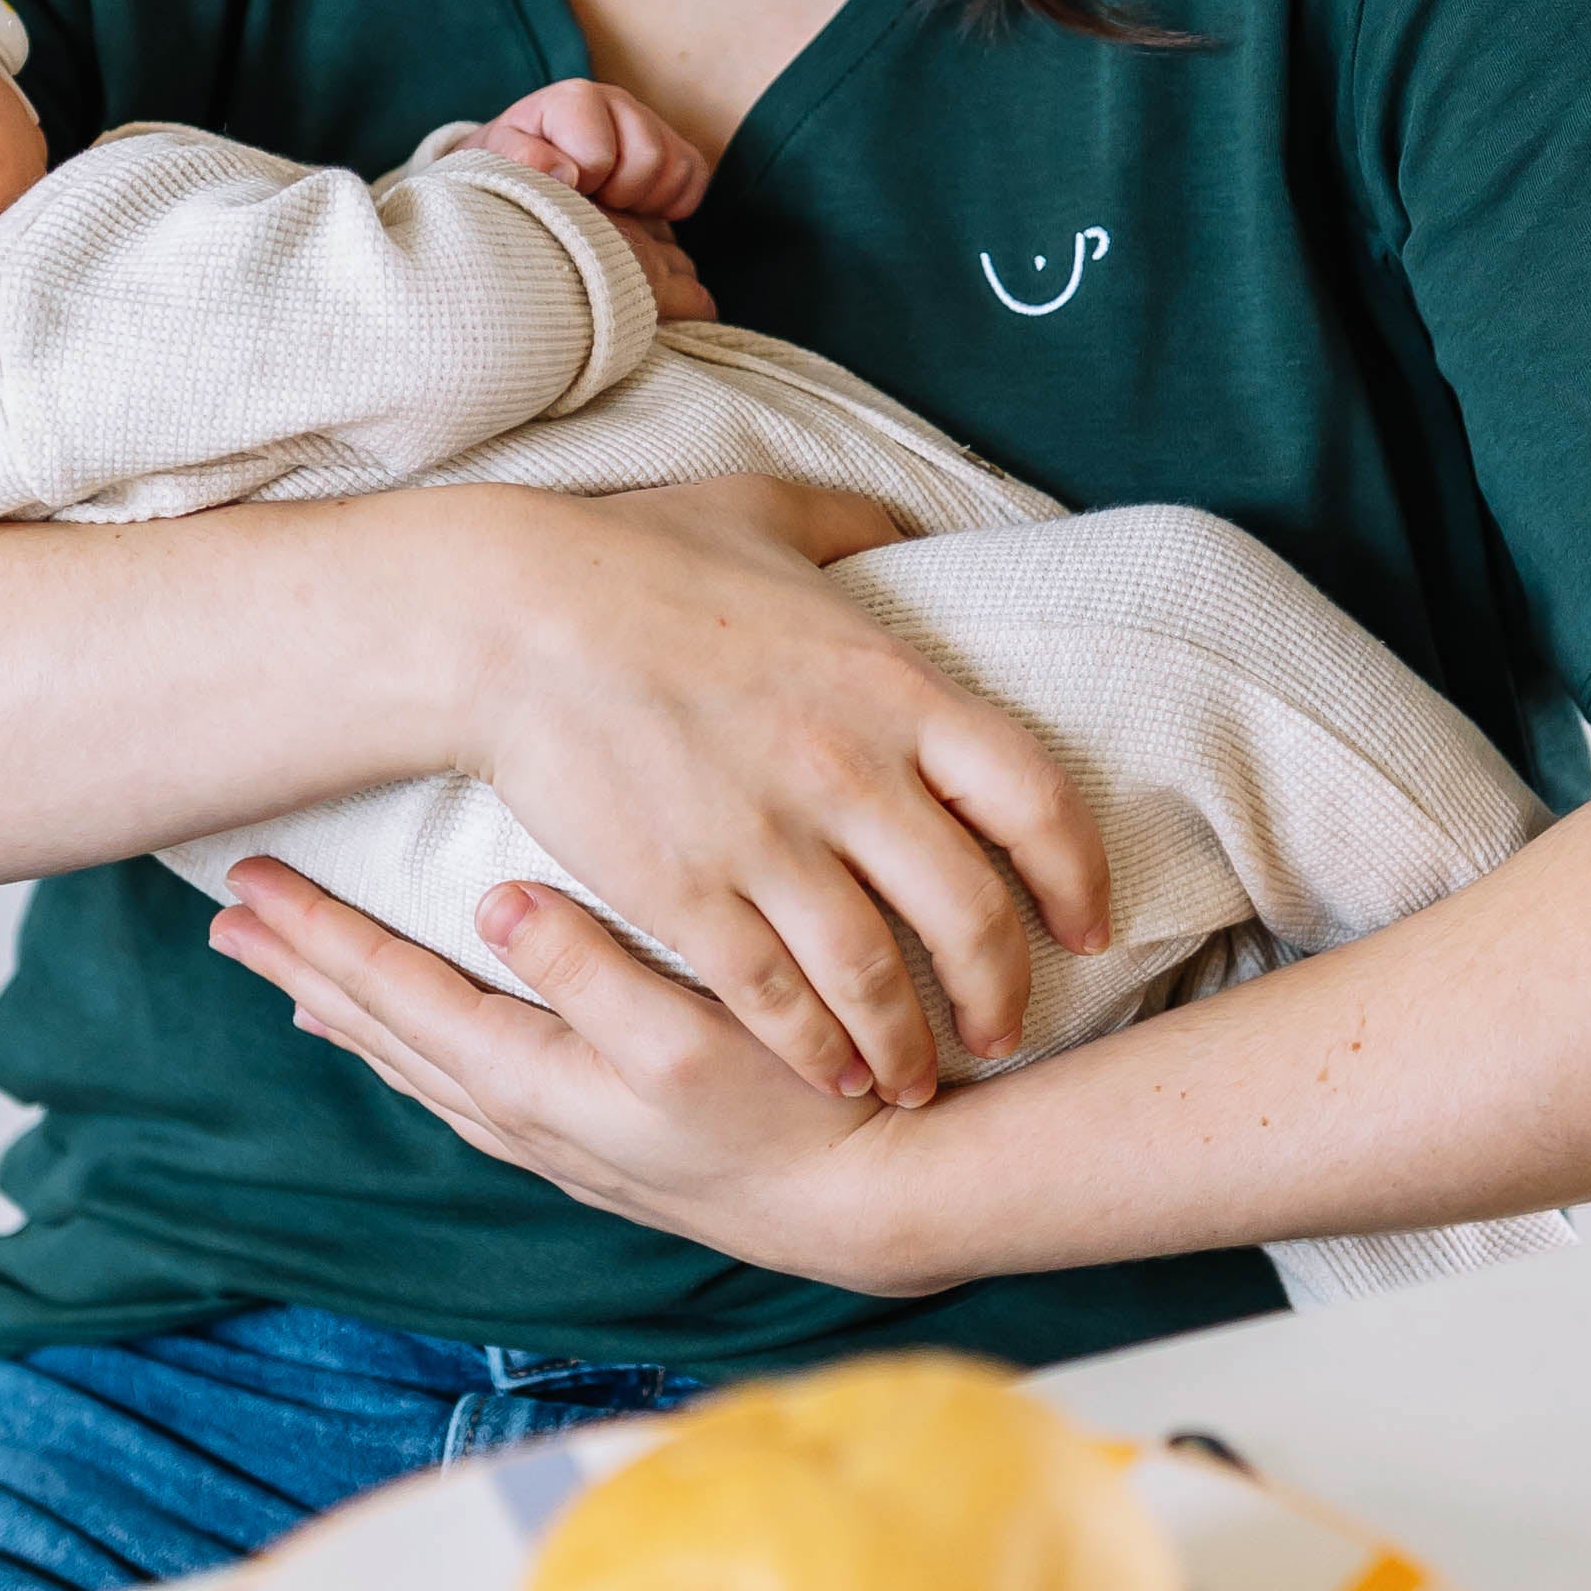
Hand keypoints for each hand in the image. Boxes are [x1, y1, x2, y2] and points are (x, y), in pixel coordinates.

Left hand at [207, 863, 927, 1281]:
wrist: (873, 1207)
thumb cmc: (799, 1110)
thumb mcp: (695, 1038)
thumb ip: (593, 971)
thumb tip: (495, 903)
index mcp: (534, 1079)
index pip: (396, 992)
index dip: (319, 933)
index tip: (246, 884)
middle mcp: (525, 1116)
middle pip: (387, 1030)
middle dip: (306, 968)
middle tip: (229, 918)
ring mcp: (557, 1140)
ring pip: (420, 1064)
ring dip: (353, 1014)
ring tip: (296, 977)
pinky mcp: (595, 1147)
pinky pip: (465, 1088)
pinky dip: (419, 1053)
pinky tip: (419, 1046)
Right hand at [434, 471, 1106, 1106]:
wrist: (504, 615)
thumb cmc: (631, 556)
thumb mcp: (767, 509)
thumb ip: (857, 519)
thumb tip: (912, 524)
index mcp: (893, 683)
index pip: (1035, 800)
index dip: (1078, 877)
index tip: (1086, 925)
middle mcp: (851, 772)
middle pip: (971, 915)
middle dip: (1003, 993)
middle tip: (1004, 1032)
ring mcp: (771, 840)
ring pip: (878, 979)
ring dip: (910, 1046)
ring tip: (915, 1080)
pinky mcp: (689, 895)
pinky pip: (779, 1002)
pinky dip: (818, 1053)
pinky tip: (830, 1078)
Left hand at [461, 77, 711, 221]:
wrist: (523, 170)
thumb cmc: (509, 167)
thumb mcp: (495, 161)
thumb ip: (519, 159)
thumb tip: (563, 172)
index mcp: (574, 99)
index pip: (599, 156)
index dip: (581, 185)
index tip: (562, 190)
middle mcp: (617, 101)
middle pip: (649, 159)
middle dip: (617, 194)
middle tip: (589, 201)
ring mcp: (650, 123)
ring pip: (675, 169)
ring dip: (642, 200)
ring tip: (607, 204)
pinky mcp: (674, 148)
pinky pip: (695, 179)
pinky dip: (671, 203)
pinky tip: (635, 206)